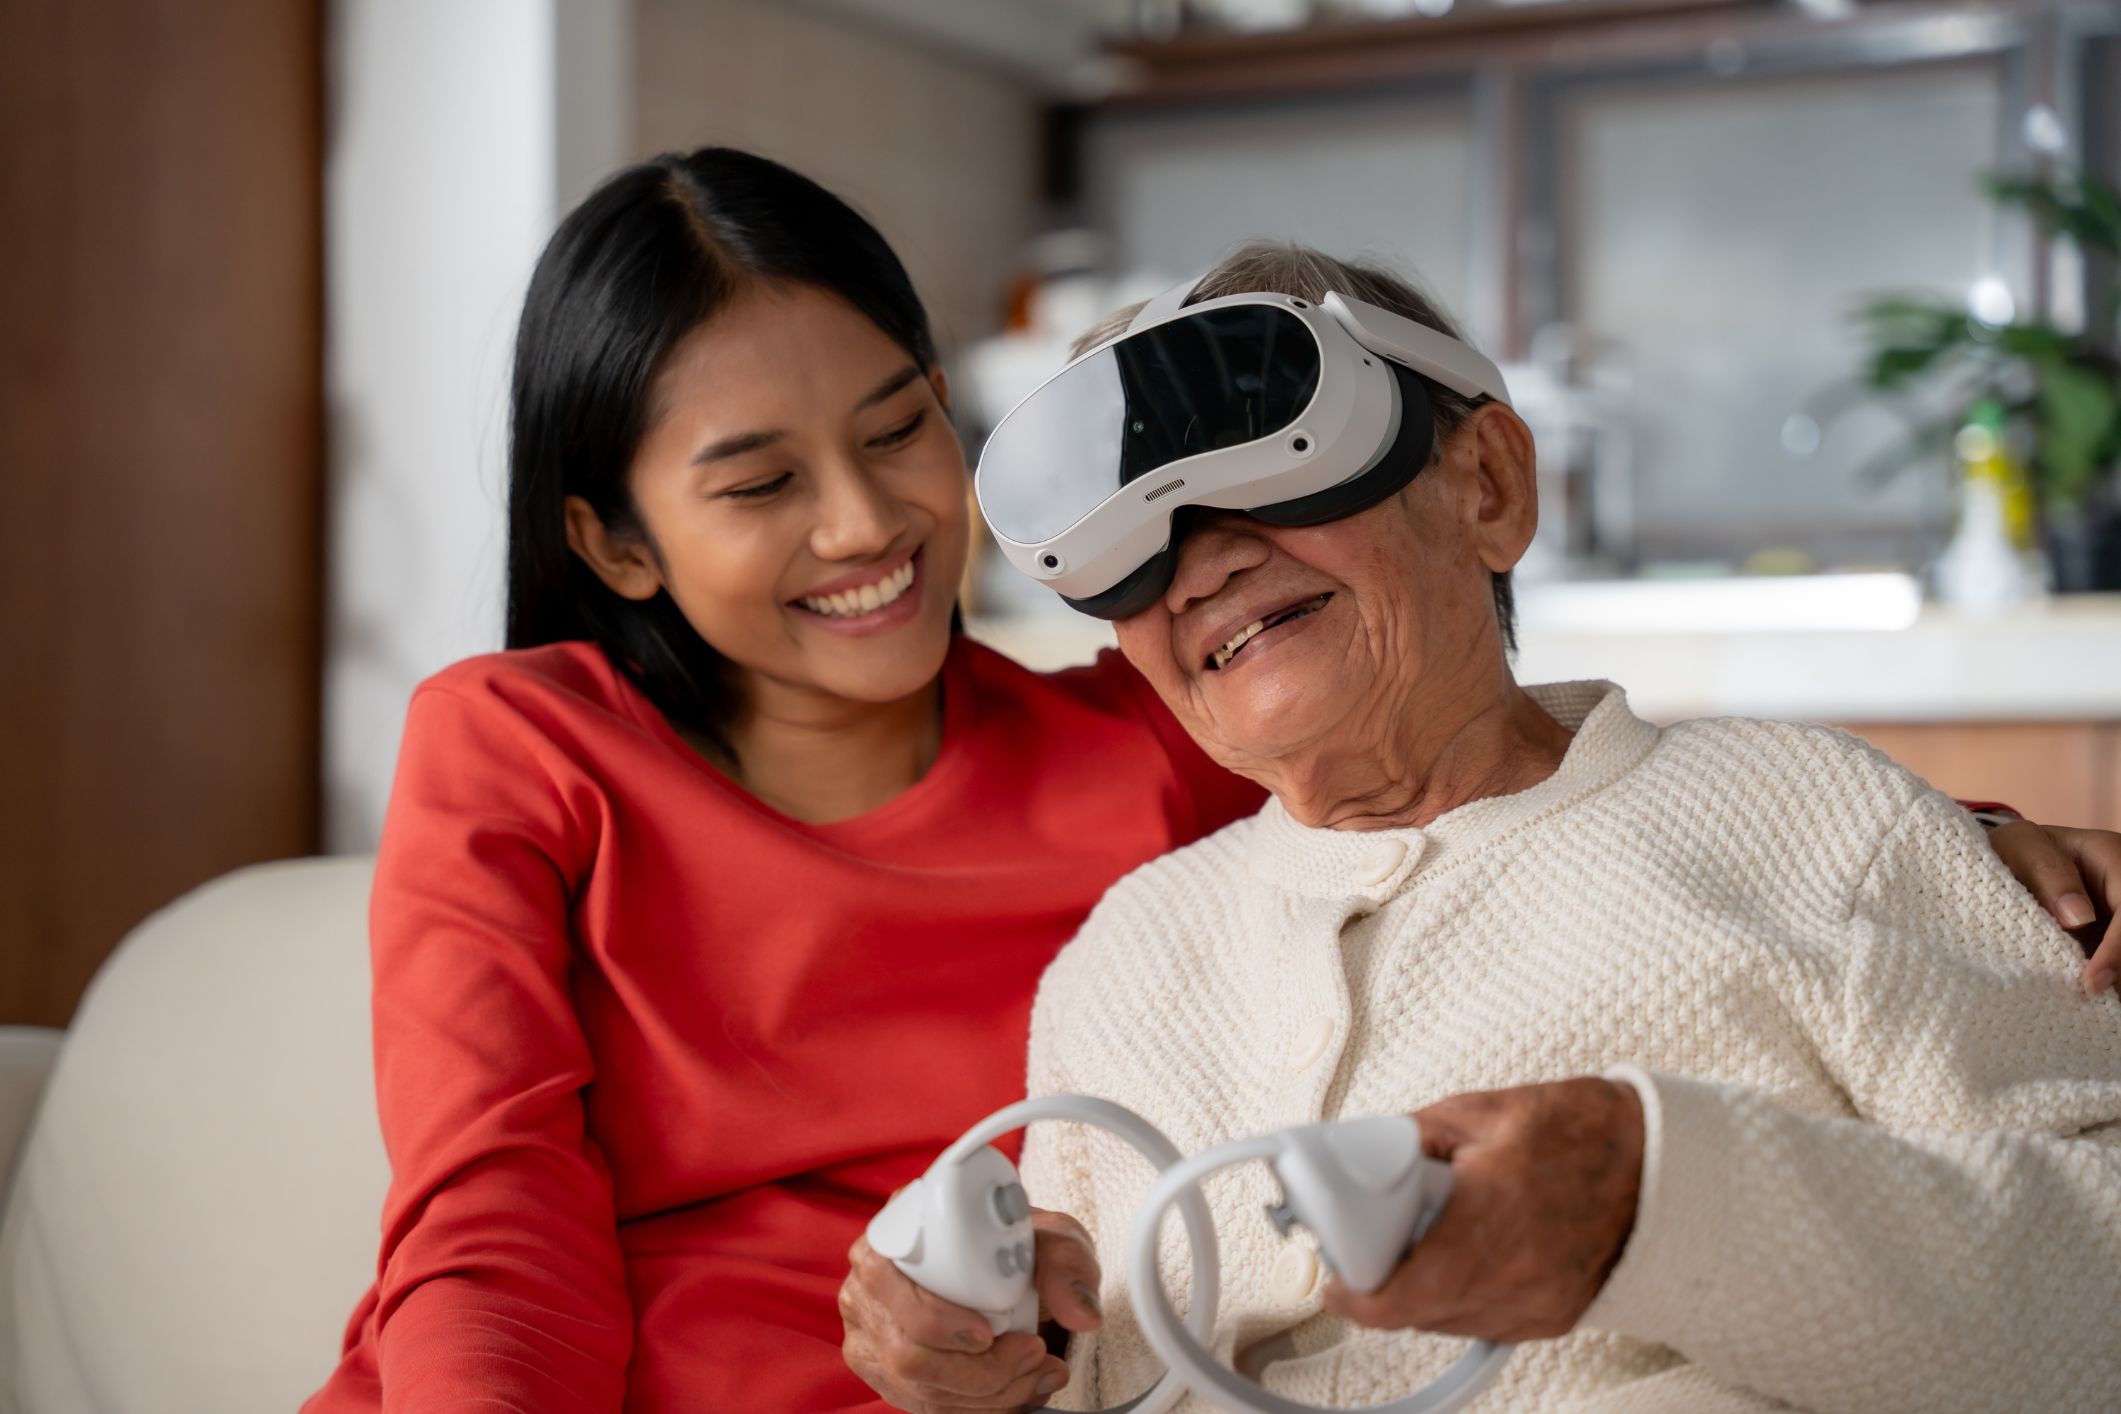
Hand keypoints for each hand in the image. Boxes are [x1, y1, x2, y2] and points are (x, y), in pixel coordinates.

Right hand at [841, 1207, 1102, 1412]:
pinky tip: (1016, 1388)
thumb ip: (1067, 1266)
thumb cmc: (1021, 1248)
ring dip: (988, 1392)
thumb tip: (1080, 1313)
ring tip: (1036, 1371)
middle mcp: (873, 1282)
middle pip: (904, 1350)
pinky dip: (980, 1405)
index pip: (883, 1275)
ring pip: (918, 1386)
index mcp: (896, 1229)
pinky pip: (928, 1404)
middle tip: (1032, 1353)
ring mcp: (873, 1331)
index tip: (986, 1332)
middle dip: (977, 1370)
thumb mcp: (1052, 1240)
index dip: (931, 1315)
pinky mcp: (887, 1371)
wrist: (1017, 1276)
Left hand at [1321, 1077, 1642, 1342]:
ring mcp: (1535, 1308)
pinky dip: (1463, 1293)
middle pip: (1413, 1311)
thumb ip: (1411, 1136)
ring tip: (1432, 1232)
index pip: (1394, 1298)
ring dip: (1423, 1288)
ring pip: (1446, 1321)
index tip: (1332, 1274)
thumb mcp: (1480, 1113)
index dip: (1351, 1291)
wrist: (1665, 1166)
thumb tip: (1365, 1152)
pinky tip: (1469, 1250)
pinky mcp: (1553, 1319)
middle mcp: (1511, 1282)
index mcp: (1483, 1229)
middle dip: (1384, 1278)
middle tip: (1376, 1236)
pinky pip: (1485, 1320)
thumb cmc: (1586, 1134)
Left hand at [1985, 819, 2119, 994]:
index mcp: (2115, 858)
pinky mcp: (2110, 940)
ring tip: (2088, 1008)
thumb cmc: (2012, 850)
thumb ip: (2046, 870)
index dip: (2117, 949)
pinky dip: (2106, 986)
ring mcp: (2118, 918)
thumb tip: (2080, 918)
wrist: (2007, 860)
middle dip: (2120, 972)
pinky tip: (2088, 1006)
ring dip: (2114, 982)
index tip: (2091, 983)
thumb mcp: (2019, 845)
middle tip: (2092, 1003)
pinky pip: (2114, 968)